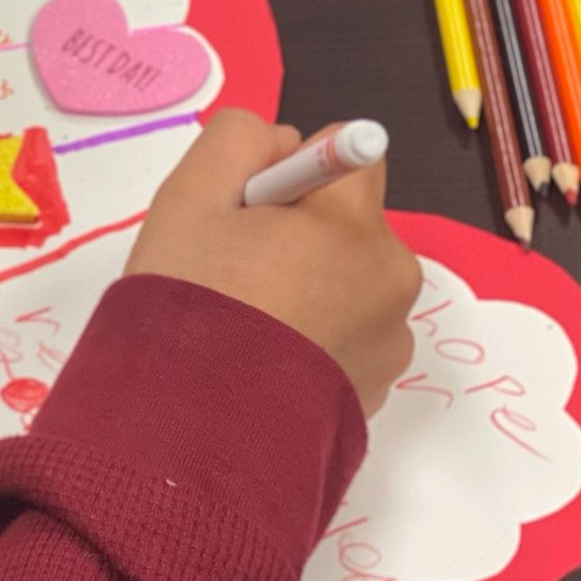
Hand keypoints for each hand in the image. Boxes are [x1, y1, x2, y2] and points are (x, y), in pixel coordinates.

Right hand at [125, 108, 421, 414]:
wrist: (195, 441)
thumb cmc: (191, 307)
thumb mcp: (188, 198)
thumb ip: (238, 140)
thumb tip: (283, 144)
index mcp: (357, 225)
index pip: (350, 155)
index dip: (294, 171)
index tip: (249, 210)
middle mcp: (392, 280)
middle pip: (349, 223)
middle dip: (302, 233)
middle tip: (234, 271)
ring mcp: (390, 345)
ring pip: (347, 283)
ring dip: (309, 288)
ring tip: (246, 327)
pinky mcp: (376, 394)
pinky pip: (348, 339)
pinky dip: (314, 341)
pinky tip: (263, 364)